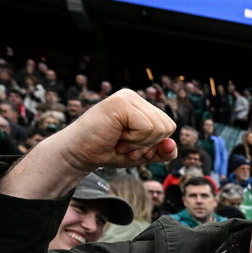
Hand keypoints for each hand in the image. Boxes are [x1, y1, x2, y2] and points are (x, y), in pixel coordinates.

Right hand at [44, 89, 177, 174]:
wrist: (79, 154)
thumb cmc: (107, 151)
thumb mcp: (141, 154)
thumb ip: (160, 151)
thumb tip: (172, 144)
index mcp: (141, 106)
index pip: (168, 126)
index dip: (154, 144)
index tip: (132, 145)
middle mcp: (135, 98)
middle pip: (167, 127)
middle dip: (148, 144)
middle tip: (124, 143)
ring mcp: (127, 97)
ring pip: (159, 128)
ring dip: (139, 143)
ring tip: (119, 139)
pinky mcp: (120, 103)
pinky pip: (147, 128)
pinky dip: (134, 140)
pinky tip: (116, 136)